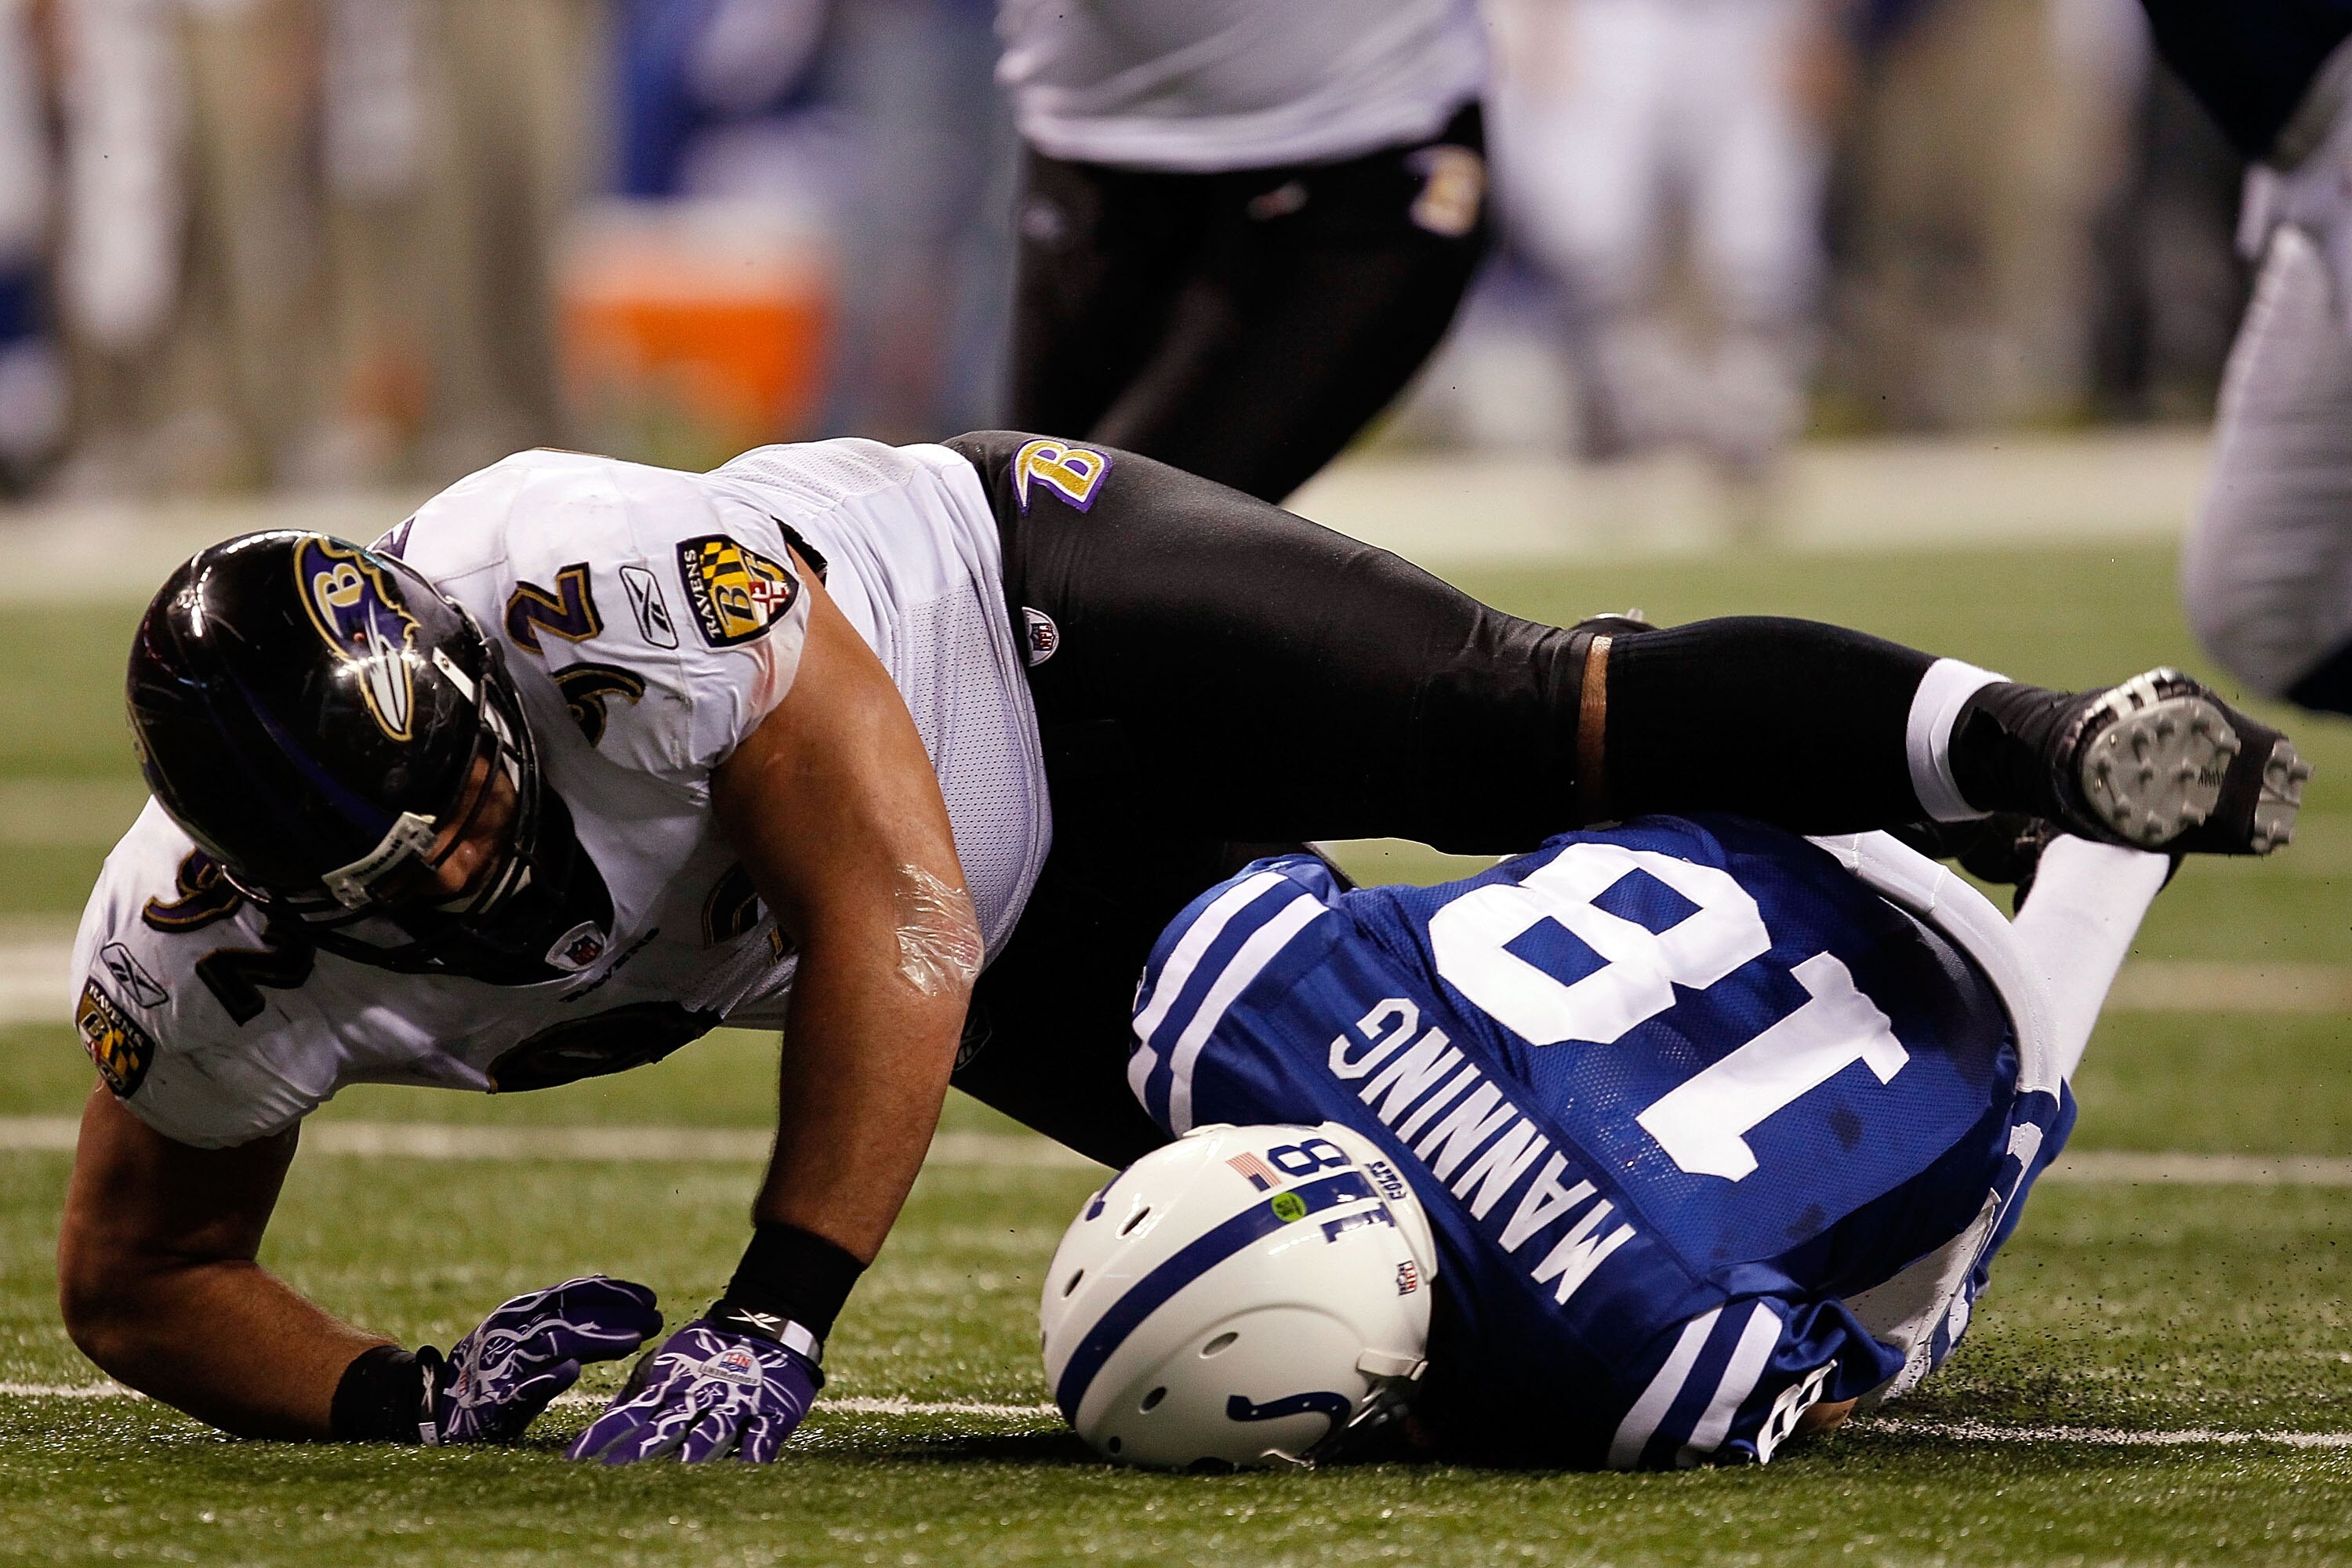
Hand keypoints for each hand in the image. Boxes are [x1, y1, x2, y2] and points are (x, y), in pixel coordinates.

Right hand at [427, 1274, 662, 1444]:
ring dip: (594, 1340)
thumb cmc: (498, 1370)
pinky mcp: (492, 1401)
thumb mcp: (530, 1335)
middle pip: (569, 1315)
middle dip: (616, 1316)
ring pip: (551, 1345)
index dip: (613, 1293)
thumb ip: (567, 1318)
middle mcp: (511, 1330)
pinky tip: (572, 1372)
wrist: (438, 1408)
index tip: (650, 1298)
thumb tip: (615, 1295)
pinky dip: (545, 1378)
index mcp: (521, 1311)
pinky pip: (520, 1387)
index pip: (572, 1293)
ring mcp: (501, 1364)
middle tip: (655, 1320)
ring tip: (633, 1341)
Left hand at [565, 1315, 821, 1462]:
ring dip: (693, 1452)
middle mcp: (696, 1397)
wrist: (768, 1326)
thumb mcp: (667, 1366)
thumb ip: (637, 1396)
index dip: (600, 1437)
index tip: (571, 1461)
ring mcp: (734, 1403)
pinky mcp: (768, 1411)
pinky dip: (754, 1452)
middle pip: (665, 1426)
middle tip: (613, 1472)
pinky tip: (746, 1470)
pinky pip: (761, 1435)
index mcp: (668, 1388)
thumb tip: (599, 1426)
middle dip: (640, 1449)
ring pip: (711, 1430)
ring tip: (677, 1472)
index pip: (626, 1416)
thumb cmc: (709, 1352)